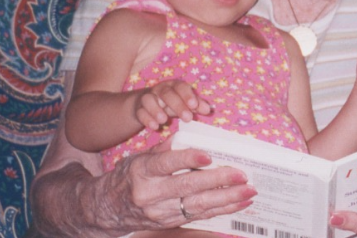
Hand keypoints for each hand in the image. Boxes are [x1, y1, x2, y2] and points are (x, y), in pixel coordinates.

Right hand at [28, 142, 256, 237]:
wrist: (107, 209)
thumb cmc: (129, 176)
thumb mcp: (141, 156)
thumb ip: (167, 147)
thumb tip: (193, 133)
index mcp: (142, 171)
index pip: (166, 164)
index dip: (186, 160)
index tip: (207, 156)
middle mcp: (151, 194)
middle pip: (188, 188)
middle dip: (218, 182)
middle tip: (242, 175)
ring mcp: (161, 212)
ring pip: (198, 206)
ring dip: (227, 199)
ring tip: (249, 191)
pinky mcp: (170, 222)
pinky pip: (200, 216)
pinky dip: (223, 209)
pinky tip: (239, 203)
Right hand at [136, 80, 211, 130]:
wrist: (146, 105)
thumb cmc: (170, 103)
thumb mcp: (183, 103)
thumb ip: (196, 106)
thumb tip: (208, 110)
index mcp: (174, 86)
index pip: (181, 87)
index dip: (187, 95)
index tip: (194, 105)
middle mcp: (160, 90)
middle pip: (167, 93)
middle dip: (177, 105)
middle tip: (187, 118)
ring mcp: (148, 98)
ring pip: (149, 100)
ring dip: (156, 110)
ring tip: (164, 120)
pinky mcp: (139, 109)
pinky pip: (140, 112)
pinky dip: (146, 118)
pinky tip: (154, 126)